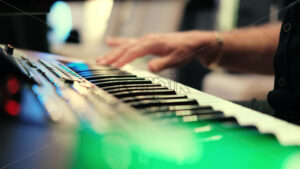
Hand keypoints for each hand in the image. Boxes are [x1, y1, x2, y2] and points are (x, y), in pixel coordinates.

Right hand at [97, 31, 218, 71]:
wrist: (191, 42)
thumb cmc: (184, 51)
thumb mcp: (176, 59)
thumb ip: (162, 64)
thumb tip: (150, 68)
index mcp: (153, 43)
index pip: (134, 51)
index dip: (123, 59)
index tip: (113, 67)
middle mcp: (147, 39)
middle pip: (126, 47)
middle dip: (113, 56)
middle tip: (101, 64)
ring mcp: (145, 40)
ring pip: (125, 45)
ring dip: (113, 52)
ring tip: (100, 59)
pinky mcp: (146, 42)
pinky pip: (129, 42)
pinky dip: (119, 42)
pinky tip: (109, 41)